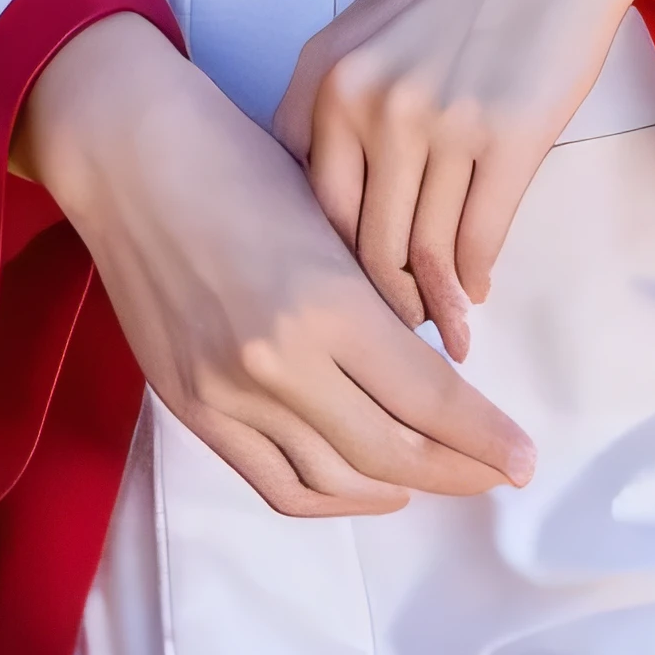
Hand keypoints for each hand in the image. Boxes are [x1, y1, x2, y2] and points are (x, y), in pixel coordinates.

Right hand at [19, 13, 534, 518]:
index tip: (523, 459)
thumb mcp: (333, 225)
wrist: (131, 160)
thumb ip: (380, 306)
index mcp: (327, 304)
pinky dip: (331, 495)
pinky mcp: (191, 408)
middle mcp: (276, 363)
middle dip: (457, 470)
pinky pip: (275, 482)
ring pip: (336, 478)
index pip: (429, 400)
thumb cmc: (240, 166)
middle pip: (391, 452)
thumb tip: (435, 376)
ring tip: (439, 476)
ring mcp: (227, 394)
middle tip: (496, 471)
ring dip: (399, 488)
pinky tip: (368, 484)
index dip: (484, 439)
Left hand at [274, 0, 654, 358]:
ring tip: (440, 327)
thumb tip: (336, 203)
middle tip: (393, 331)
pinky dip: (473, 278)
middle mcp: (367, 101)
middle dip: (376, 297)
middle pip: (356, 238)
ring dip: (430, 301)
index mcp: (323, 74)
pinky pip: (477, 239)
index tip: (343, 288)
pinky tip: (477, 289)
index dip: (324, 257)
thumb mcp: (372, 28)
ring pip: (417, 249)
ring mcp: (436, 122)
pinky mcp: (504, 139)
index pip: (304, 199)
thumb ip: (339, 103)